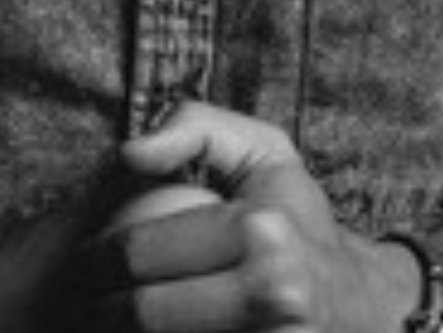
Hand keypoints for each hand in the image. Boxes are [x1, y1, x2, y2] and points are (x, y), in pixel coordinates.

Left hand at [82, 102, 421, 332]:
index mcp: (262, 231)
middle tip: (82, 299)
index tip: (82, 260)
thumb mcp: (261, 151)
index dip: (94, 259)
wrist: (360, 304)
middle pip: (142, 314)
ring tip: (101, 319)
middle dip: (96, 307)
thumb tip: (126, 153)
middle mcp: (271, 294)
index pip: (140, 253)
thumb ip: (194, 128)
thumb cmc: (296, 217)